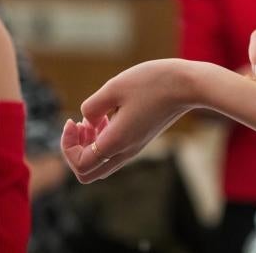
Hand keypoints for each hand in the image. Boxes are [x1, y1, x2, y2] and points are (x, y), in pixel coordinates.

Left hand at [60, 58, 196, 183]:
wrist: (188, 85)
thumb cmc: (153, 82)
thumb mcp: (114, 87)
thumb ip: (91, 107)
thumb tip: (87, 121)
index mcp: (116, 142)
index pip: (80, 164)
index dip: (67, 145)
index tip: (72, 121)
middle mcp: (125, 152)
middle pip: (88, 172)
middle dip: (75, 151)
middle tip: (78, 125)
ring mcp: (135, 148)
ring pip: (100, 163)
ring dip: (89, 144)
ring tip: (92, 118)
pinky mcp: (141, 139)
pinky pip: (113, 151)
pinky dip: (103, 139)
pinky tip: (107, 116)